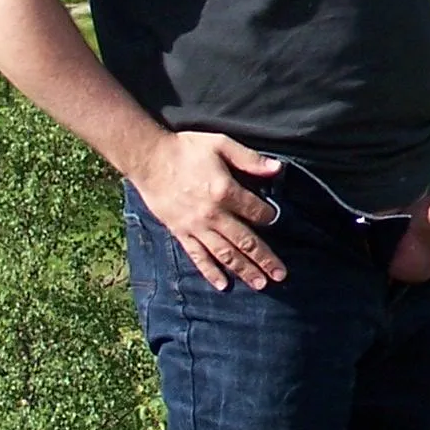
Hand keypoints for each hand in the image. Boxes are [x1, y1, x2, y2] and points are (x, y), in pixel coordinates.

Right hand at [127, 131, 285, 291]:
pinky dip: (210, 272)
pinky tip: (223, 285)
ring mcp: (196, 227)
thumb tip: (277, 169)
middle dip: (265, 259)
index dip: (270, 216)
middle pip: (245, 241)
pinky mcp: (180, 233)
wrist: (149, 158)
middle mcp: (213, 214)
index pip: (256, 211)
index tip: (275, 219)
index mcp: (225, 191)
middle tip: (281, 275)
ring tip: (260, 284)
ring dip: (244, 270)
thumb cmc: (186, 149)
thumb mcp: (221, 144)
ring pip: (225, 254)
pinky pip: (198, 256)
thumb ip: (250, 159)